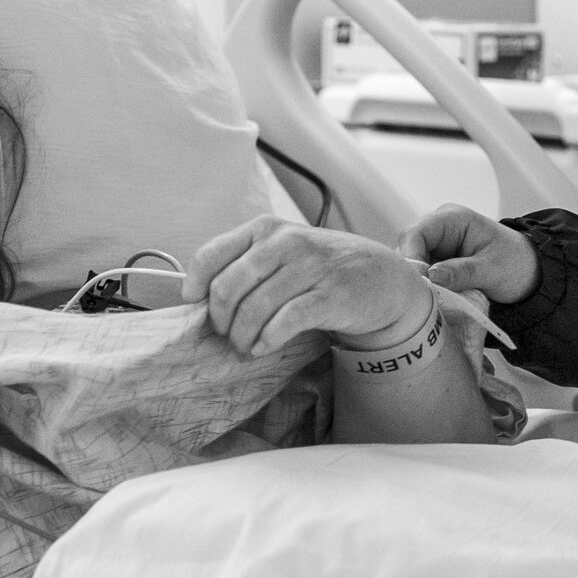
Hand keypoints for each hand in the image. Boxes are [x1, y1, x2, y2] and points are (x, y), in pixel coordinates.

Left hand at [185, 217, 432, 356]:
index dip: (195, 285)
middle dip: (220, 320)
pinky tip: (264, 347)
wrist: (382, 277)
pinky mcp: (330, 295)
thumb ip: (247, 264)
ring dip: (242, 336)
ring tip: (244, 346)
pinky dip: (268, 340)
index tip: (196, 305)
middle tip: (226, 335)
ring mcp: (310, 268)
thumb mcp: (284, 251)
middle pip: (228, 288)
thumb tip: (202, 297)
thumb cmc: (323, 268)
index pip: (211, 255)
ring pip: (254, 308)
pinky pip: (285, 322)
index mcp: (266, 230)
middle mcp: (286, 243)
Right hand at [396, 205, 539, 304]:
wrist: (531, 273)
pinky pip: (422, 278)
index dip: (411, 259)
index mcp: (452, 219)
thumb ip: (463, 272)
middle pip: (407, 250)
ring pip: (412, 267)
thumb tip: (432, 276)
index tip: (419, 284)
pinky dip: (426, 291)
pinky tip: (434, 303)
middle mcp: (438, 230)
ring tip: (430, 304)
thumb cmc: (517, 263)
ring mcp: (436, 249)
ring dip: (419, 285)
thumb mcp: (493, 269)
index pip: (415, 234)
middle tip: (422, 300)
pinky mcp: (437, 265)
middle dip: (413, 275)